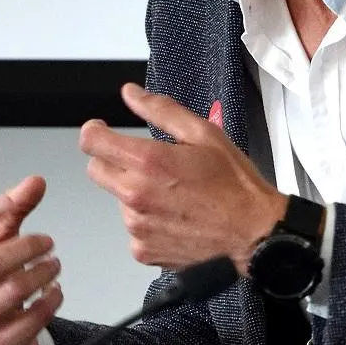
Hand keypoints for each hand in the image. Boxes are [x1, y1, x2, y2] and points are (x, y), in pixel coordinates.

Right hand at [0, 176, 60, 344]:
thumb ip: (14, 211)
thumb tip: (35, 181)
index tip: (7, 201)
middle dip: (25, 248)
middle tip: (48, 242)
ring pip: (12, 292)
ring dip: (42, 273)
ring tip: (55, 264)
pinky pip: (27, 323)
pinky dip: (48, 304)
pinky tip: (55, 291)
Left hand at [79, 84, 286, 269]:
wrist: (254, 235)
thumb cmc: (235, 185)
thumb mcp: (203, 134)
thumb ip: (161, 110)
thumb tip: (131, 94)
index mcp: (148, 162)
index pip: (91, 141)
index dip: (94, 131)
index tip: (103, 130)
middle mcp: (135, 195)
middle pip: (96, 170)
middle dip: (112, 160)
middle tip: (145, 162)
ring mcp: (137, 226)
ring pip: (117, 200)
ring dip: (134, 192)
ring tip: (172, 194)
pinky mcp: (143, 250)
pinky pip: (133, 228)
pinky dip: (147, 220)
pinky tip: (175, 216)